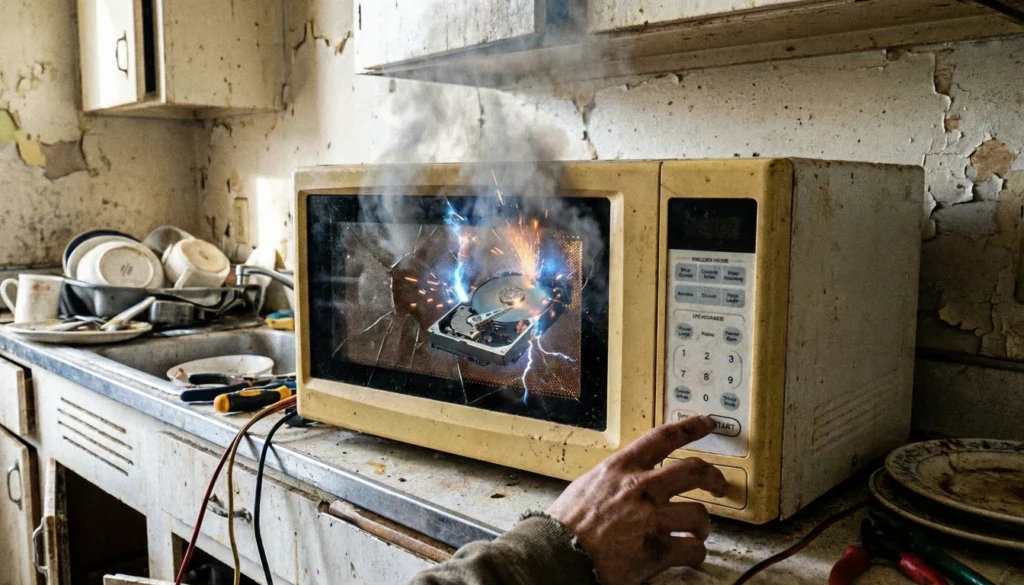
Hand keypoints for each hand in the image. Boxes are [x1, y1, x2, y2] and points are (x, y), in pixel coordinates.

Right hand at [547, 415, 726, 584]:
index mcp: (621, 469)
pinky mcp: (657, 550)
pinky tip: (689, 555)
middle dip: (714, 478)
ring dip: (702, 526)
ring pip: (699, 514)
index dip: (691, 427)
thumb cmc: (566, 524)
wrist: (557, 554)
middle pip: (694, 471)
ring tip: (697, 533)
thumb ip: (614, 481)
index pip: (663, 438)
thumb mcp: (588, 486)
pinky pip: (692, 549)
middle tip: (719, 487)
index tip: (709, 423)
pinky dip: (695, 553)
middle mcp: (640, 488)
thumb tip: (627, 483)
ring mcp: (651, 519)